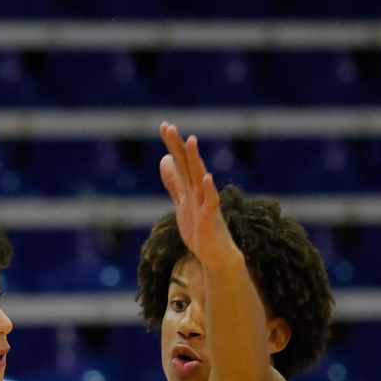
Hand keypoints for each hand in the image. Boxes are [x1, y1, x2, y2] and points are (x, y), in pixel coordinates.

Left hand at [158, 122, 242, 271]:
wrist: (215, 255)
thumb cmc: (200, 229)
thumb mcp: (181, 203)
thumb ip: (174, 182)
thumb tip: (165, 159)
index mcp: (191, 187)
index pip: (180, 161)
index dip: (172, 145)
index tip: (164, 125)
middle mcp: (199, 191)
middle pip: (188, 165)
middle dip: (178, 146)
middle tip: (170, 127)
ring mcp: (205, 204)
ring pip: (199, 178)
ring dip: (195, 160)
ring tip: (191, 141)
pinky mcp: (210, 220)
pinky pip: (211, 203)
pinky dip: (209, 190)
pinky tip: (207, 178)